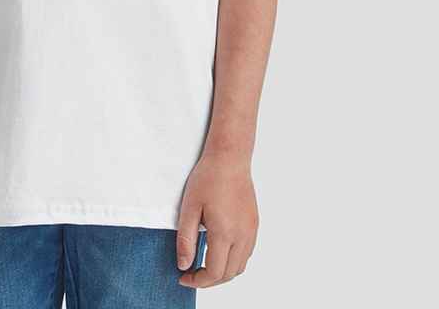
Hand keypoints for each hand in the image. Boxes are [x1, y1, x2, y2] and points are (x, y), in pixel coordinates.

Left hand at [175, 152, 258, 287]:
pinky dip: (234, 261)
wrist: (229, 158)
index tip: (184, 276)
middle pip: (229, 274)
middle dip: (209, 280)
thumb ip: (186, 240)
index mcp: (224, 233)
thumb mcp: (189, 208)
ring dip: (223, 272)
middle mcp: (242, 236)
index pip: (214, 272)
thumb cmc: (208, 178)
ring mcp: (251, 231)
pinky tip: (220, 251)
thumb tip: (184, 265)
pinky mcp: (254, 224)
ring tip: (204, 265)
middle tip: (192, 273)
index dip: (198, 281)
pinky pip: (246, 253)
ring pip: (240, 266)